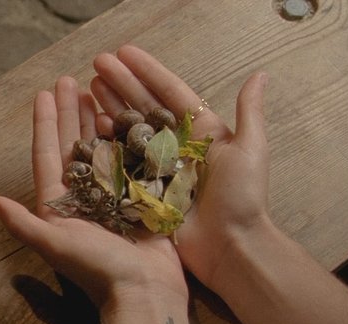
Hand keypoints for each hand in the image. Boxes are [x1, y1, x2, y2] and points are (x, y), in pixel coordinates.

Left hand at [0, 76, 187, 312]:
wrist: (145, 293)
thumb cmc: (98, 269)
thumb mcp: (56, 244)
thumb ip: (25, 223)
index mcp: (60, 205)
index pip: (48, 155)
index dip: (44, 124)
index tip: (43, 93)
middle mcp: (84, 198)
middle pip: (74, 145)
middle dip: (70, 114)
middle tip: (71, 80)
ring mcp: (113, 197)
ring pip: (102, 149)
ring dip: (97, 121)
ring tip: (98, 92)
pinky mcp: (139, 199)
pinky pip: (131, 161)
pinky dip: (128, 139)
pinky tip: (127, 118)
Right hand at [90, 45, 270, 289]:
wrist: (230, 247)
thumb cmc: (242, 199)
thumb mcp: (249, 150)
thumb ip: (249, 113)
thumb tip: (259, 75)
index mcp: (202, 132)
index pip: (170, 92)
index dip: (147, 71)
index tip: (123, 52)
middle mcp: (178, 146)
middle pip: (145, 106)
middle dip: (121, 84)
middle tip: (96, 63)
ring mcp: (160, 167)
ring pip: (131, 129)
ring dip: (110, 107)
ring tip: (88, 87)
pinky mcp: (146, 189)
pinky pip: (123, 161)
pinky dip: (108, 143)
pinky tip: (92, 125)